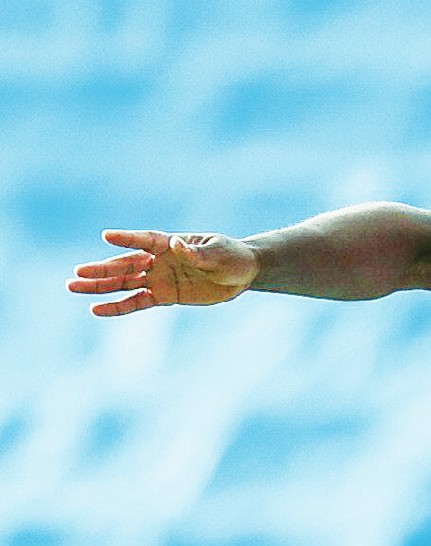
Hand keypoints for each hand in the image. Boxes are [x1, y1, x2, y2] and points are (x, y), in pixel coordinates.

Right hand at [69, 230, 259, 316]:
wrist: (241, 274)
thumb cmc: (230, 256)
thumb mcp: (218, 253)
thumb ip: (196, 253)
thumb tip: (177, 246)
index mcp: (170, 242)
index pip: (145, 239)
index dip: (127, 238)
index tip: (106, 236)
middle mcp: (159, 259)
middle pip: (125, 264)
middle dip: (102, 269)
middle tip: (76, 273)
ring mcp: (159, 278)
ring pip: (124, 283)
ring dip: (101, 286)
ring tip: (74, 287)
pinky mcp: (164, 296)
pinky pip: (138, 302)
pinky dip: (119, 306)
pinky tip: (98, 309)